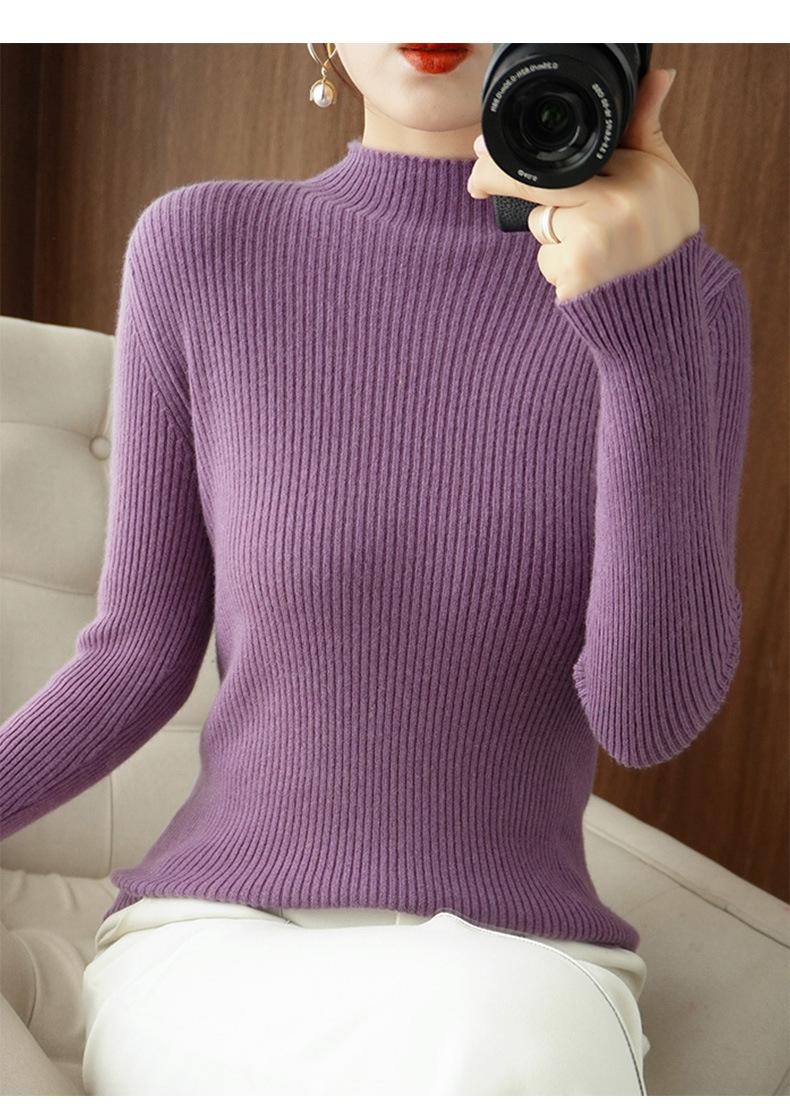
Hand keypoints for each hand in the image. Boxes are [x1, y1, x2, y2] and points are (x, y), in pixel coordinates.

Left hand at [466, 68, 701, 302]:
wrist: (664, 312)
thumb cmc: (665, 242)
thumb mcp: (667, 181)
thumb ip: (648, 132)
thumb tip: (656, 77)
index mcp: (642, 171)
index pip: (575, 149)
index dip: (526, 149)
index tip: (487, 147)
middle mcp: (619, 200)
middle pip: (538, 179)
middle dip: (497, 177)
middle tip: (475, 181)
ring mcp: (595, 236)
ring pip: (541, 221)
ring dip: (551, 233)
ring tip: (591, 249)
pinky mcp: (576, 272)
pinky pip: (545, 258)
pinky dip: (556, 267)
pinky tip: (584, 274)